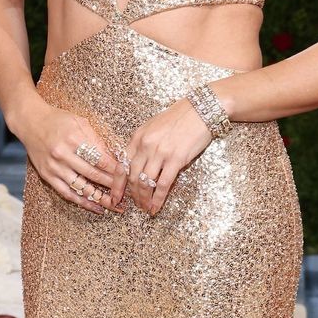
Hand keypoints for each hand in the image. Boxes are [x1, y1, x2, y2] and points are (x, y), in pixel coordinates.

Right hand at [23, 104, 120, 213]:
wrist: (30, 122)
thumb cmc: (57, 120)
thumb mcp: (79, 122)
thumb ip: (96, 140)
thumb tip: (114, 157)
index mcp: (74, 139)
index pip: (100, 159)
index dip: (116, 170)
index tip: (128, 176)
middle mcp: (63, 155)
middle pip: (93, 174)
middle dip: (112, 185)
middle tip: (127, 193)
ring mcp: (54, 167)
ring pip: (82, 187)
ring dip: (100, 198)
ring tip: (115, 205)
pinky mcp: (47, 176)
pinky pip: (67, 193)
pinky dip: (83, 202)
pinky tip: (96, 207)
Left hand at [111, 96, 216, 215]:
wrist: (201, 109)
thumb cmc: (180, 117)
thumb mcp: (154, 126)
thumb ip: (143, 144)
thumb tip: (138, 164)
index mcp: (137, 137)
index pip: (121, 165)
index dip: (117, 184)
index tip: (116, 197)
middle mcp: (145, 145)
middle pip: (132, 177)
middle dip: (132, 195)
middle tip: (135, 205)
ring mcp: (160, 152)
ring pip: (146, 183)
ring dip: (144, 199)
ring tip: (146, 208)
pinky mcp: (176, 159)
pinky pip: (163, 184)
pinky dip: (158, 199)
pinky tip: (156, 207)